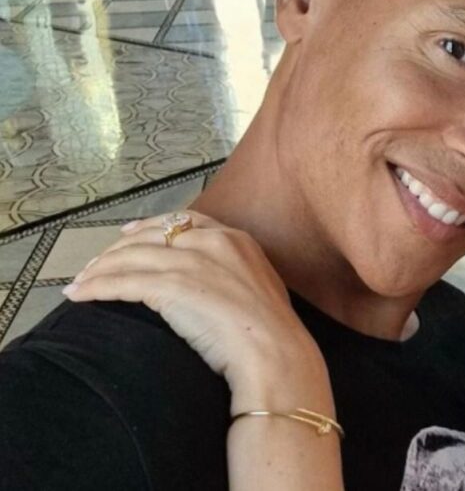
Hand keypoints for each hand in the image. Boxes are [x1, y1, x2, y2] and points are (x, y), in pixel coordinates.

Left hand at [64, 211, 330, 413]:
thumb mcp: (261, 287)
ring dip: (99, 269)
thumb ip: (235, 273)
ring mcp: (192, 262)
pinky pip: (123, 282)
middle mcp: (213, 242)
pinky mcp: (173, 286)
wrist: (275, 353)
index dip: (150, 226)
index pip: (184, 220)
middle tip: (95, 264)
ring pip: (131, 256)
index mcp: (237, 239)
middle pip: (151, 235)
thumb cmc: (273, 333)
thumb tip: (214, 283)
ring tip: (81, 282)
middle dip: (117, 249)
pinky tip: (80, 294)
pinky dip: (97, 287)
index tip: (128, 233)